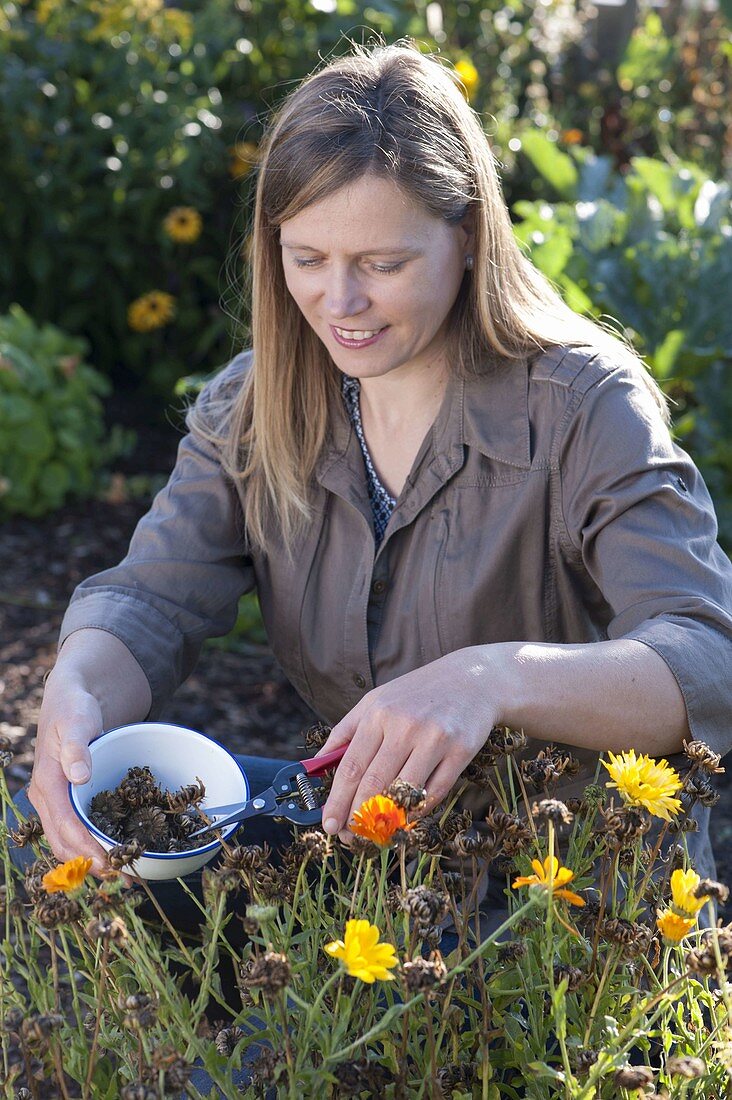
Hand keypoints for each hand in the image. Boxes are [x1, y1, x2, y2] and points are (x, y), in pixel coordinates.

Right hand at [28, 669, 108, 873]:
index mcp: (47, 783)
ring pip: (67, 843)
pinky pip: (74, 832)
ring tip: (123, 875)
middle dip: (90, 864)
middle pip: (63, 842)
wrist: (69, 701)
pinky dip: (91, 848)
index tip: (110, 864)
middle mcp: (47, 799)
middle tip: (123, 877)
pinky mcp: (66, 802)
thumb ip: (77, 748)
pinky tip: (114, 854)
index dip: (86, 848)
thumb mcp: (78, 722)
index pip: (64, 826)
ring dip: (91, 862)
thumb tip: (80, 776)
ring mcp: (55, 802)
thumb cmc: (75, 709)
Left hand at [315, 649, 501, 839]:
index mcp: (378, 714)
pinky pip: (434, 793)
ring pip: (403, 792)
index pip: (351, 766)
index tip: (328, 824)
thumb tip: (317, 763)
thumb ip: (346, 731)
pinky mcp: (461, 751)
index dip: (337, 800)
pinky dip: (417, 812)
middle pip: (374, 783)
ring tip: (373, 833)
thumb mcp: (376, 700)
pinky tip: (405, 819)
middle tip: (349, 836)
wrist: (473, 679)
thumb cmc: (418, 693)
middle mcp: (405, 726)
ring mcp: (435, 739)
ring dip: (386, 820)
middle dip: (357, 816)